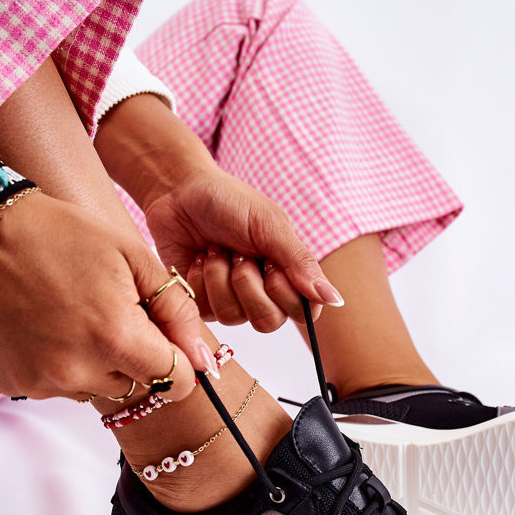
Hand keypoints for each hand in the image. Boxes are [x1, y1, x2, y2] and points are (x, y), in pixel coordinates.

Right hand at [0, 192, 207, 401]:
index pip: (175, 381)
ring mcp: (41, 381)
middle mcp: (77, 371)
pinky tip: (46, 325)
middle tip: (109, 311)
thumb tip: (204, 359)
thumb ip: (176, 309)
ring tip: (74, 315)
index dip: (179, 361)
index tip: (167, 342)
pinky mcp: (13, 383)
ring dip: (96, 361)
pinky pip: (57, 385)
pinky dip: (59, 363)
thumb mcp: (133, 257)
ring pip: (96, 387)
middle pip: (135, 384)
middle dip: (134, 355)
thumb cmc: (61, 235)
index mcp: (115, 338)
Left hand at [144, 164, 342, 329]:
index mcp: (287, 273)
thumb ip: (300, 263)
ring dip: (221, 278)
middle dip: (249, 285)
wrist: (179, 192)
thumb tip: (335, 299)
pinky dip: (200, 280)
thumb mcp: (269, 225)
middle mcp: (262, 292)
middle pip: (268, 322)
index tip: (271, 265)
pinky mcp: (201, 303)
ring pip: (234, 318)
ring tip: (215, 250)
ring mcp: (231, 300)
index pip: (303, 312)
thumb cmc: (228, 202)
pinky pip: (206, 311)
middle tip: (239, 254)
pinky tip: (198, 258)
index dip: (286, 295)